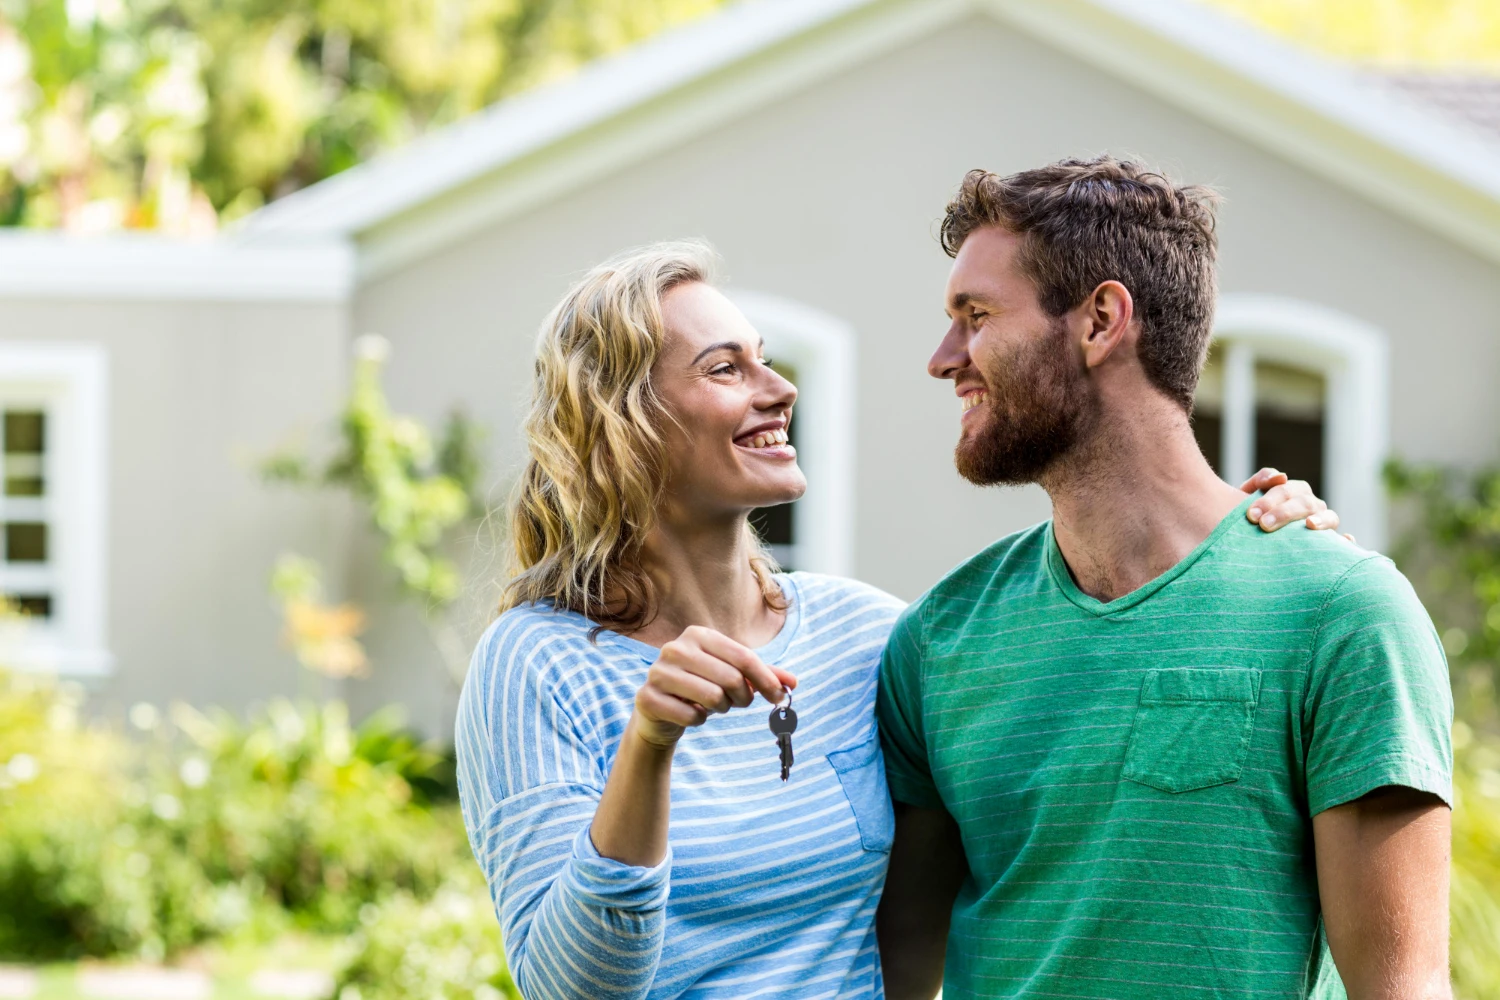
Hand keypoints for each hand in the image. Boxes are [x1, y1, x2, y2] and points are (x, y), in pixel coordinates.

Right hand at [633, 625, 796, 748]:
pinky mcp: (647, 698)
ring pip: (713, 697)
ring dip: (721, 708)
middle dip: (743, 697)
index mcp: (698, 635)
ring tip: (712, 704)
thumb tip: (793, 682)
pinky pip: (691, 716)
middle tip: (738, 703)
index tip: (780, 697)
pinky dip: (699, 720)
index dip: (766, 679)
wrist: (661, 710)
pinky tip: (690, 713)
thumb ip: (763, 675)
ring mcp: (658, 672)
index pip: (743, 656)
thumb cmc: (702, 687)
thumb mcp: (733, 676)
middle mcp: (675, 648)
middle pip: (731, 677)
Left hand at [1239, 468, 1353, 542]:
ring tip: (1309, 525)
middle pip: (1304, 503)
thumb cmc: (1252, 517)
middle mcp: (1310, 505)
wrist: (1250, 540)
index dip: (1269, 500)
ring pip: (1329, 516)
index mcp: (1292, 492)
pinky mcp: (1330, 542)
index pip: (1285, 489)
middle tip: (1264, 524)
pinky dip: (1346, 540)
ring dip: (1320, 520)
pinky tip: (1346, 540)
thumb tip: (1281, 476)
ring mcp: (1323, 522)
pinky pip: (1343, 541)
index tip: (1251, 515)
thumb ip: (1258, 482)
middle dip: (1284, 512)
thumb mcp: (1248, 497)